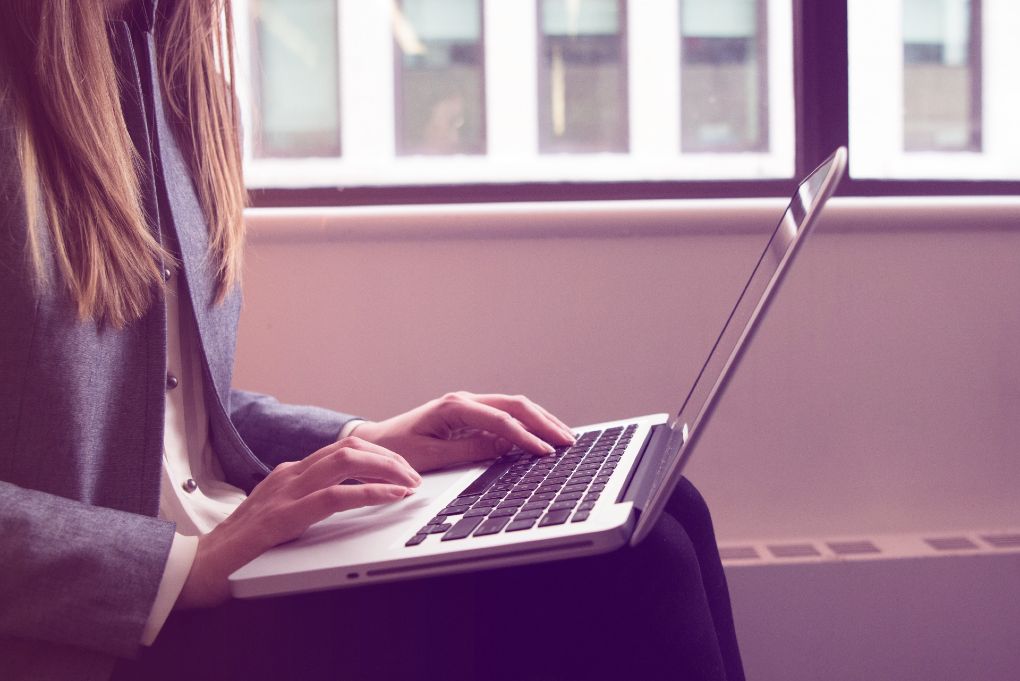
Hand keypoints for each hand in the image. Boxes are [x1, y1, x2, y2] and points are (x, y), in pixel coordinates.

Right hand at [175, 436, 420, 608]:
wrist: (198, 569)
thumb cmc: (241, 548)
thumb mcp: (283, 516)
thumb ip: (309, 503)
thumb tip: (349, 499)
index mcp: (290, 473)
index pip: (343, 448)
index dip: (379, 455)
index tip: (404, 469)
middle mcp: (289, 474)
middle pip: (350, 447)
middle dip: (390, 457)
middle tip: (414, 475)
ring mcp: (285, 492)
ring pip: (346, 461)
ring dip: (386, 469)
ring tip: (409, 483)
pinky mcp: (284, 516)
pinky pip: (335, 496)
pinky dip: (370, 494)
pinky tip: (391, 498)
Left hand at [351, 391, 574, 472]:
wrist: (375, 443)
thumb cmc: (396, 449)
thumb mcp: (431, 456)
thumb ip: (468, 451)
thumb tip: (503, 449)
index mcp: (454, 407)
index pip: (500, 419)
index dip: (525, 436)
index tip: (544, 452)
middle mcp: (464, 401)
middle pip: (515, 405)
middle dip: (544, 422)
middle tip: (567, 441)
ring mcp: (469, 406)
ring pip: (514, 407)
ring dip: (540, 421)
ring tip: (564, 437)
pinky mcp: (471, 416)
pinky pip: (506, 416)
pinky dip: (528, 425)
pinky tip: (543, 436)